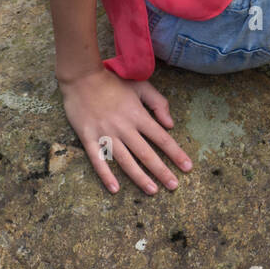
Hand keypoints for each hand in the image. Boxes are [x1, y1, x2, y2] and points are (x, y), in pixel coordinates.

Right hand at [58, 65, 192, 194]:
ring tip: (152, 191)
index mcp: (138, 115)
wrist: (82, 77)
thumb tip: (170, 124)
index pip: (161, 138)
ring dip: (139, 177)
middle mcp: (124, 127)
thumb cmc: (113, 81)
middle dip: (162, 171)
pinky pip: (98, 160)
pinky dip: (106, 175)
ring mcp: (105, 134)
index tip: (187, 167)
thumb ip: (158, 103)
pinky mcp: (88, 137)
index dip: (176, 153)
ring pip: (125, 160)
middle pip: (146, 153)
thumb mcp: (140, 86)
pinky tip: (115, 188)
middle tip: (174, 186)